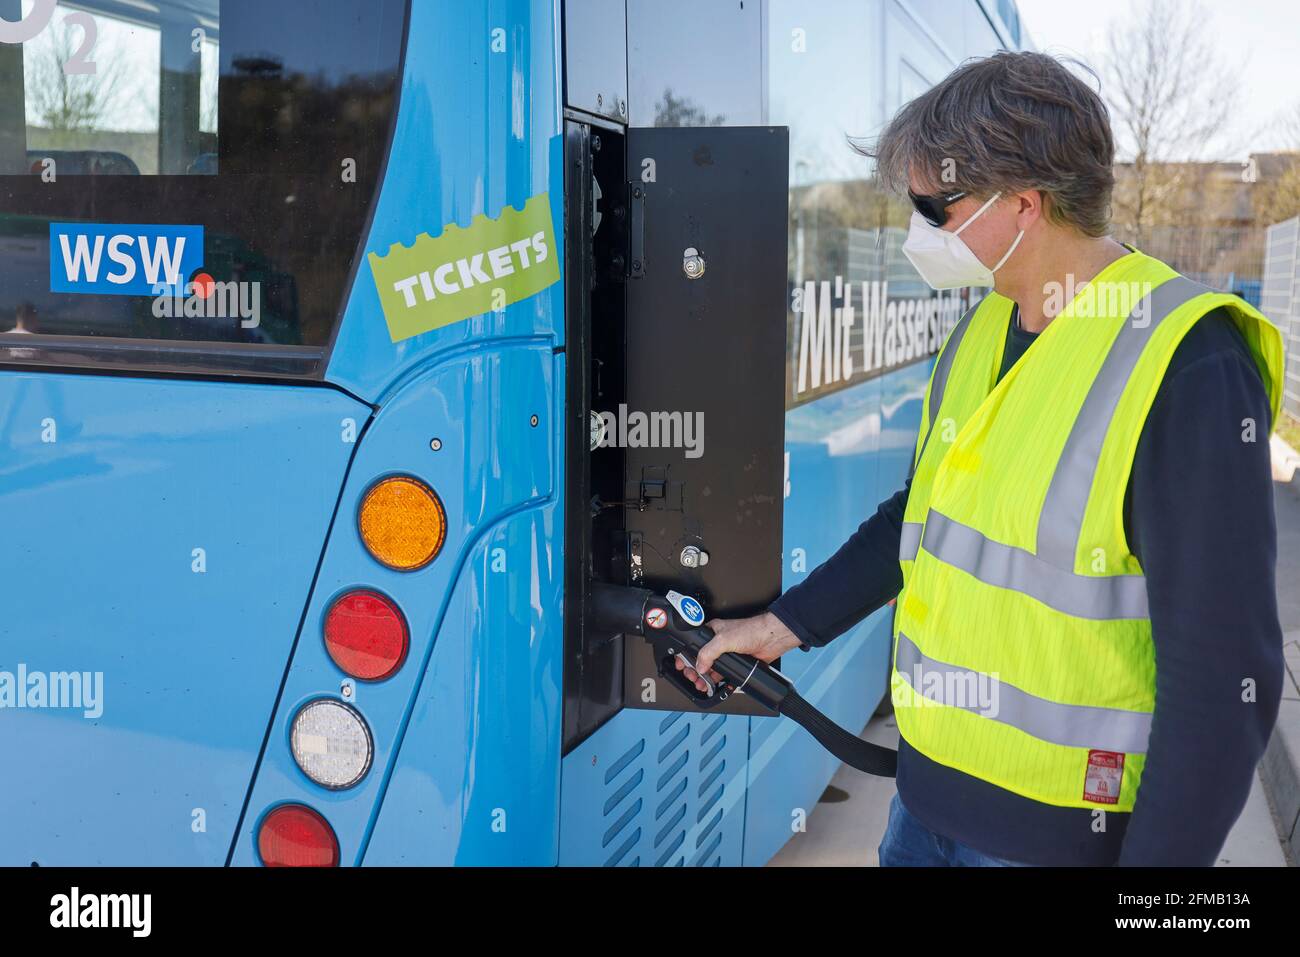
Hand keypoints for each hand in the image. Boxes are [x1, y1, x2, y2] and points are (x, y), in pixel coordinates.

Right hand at [675, 611, 802, 693]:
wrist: (772, 639)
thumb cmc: (751, 630)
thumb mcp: (724, 639)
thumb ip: (708, 652)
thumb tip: (699, 666)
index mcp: (712, 631)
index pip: (694, 644)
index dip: (686, 655)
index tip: (681, 665)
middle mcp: (718, 642)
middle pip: (701, 659)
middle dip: (694, 670)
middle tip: (692, 678)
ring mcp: (728, 654)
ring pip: (712, 668)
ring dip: (705, 678)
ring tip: (701, 685)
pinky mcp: (737, 663)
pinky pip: (725, 674)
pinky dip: (718, 681)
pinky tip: (715, 685)